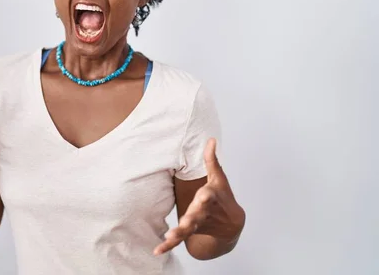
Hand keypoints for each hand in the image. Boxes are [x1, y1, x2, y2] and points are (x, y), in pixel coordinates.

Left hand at [153, 138, 244, 255]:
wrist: (232, 225)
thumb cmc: (223, 196)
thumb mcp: (218, 178)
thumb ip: (211, 160)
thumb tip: (211, 139)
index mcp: (212, 197)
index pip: (210, 196)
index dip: (207, 196)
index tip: (205, 196)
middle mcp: (205, 212)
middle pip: (198, 215)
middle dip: (193, 218)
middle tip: (186, 222)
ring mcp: (198, 224)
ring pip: (188, 229)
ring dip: (179, 233)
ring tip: (170, 237)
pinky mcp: (190, 233)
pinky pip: (178, 240)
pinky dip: (167, 246)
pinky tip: (156, 251)